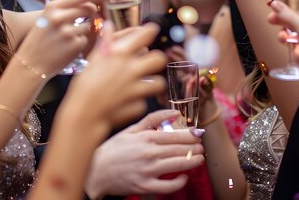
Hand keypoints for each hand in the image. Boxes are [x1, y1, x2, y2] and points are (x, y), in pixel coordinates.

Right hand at [16, 0, 111, 77]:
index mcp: (52, 7)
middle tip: (90, 18)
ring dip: (84, 30)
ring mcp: (68, 32)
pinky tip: (68, 48)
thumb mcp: (47, 18)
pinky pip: (86, 39)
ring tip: (68, 38)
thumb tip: (91, 3)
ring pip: (89, 25)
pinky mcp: (75, 46)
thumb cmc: (40, 40)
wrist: (30, 65)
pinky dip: (81, 43)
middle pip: (89, 8)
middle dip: (94, 12)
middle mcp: (60, 17)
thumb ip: (66, 9)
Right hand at [68, 23, 167, 130]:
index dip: (150, 31)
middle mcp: (132, 69)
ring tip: (143, 83)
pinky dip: (138, 101)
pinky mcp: (138, 105)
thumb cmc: (84, 86)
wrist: (83, 114)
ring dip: (152, 82)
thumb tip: (109, 26)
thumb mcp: (93, 60)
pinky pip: (145, 101)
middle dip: (155, 60)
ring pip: (159, 82)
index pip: (146, 35)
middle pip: (159, 59)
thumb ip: (105, 43)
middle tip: (147, 63)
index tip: (151, 30)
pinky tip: (129, 100)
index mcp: (121, 54)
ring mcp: (137, 87)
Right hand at [84, 110, 204, 198]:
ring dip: (192, 162)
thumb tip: (173, 112)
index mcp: (146, 137)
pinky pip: (168, 186)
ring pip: (177, 165)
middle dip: (194, 148)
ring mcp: (148, 170)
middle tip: (201, 147)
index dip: (190, 135)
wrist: (97, 170)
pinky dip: (179, 182)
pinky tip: (184, 177)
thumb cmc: (113, 148)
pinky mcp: (145, 186)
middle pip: (179, 150)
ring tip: (199, 159)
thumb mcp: (131, 129)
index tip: (197, 134)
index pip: (175, 135)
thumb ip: (153, 119)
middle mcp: (149, 153)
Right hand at [267, 0, 298, 110]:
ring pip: (291, 33)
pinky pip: (294, 47)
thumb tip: (274, 2)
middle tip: (271, 20)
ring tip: (286, 41)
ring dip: (287, 38)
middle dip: (282, 21)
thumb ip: (287, 15)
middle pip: (293, 16)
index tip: (276, 3)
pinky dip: (296, 52)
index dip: (289, 1)